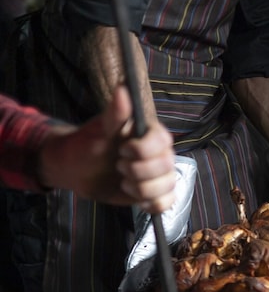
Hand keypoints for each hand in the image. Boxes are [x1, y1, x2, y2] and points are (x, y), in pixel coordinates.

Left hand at [38, 84, 175, 209]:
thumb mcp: (101, 130)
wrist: (79, 171)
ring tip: (123, 182)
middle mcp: (162, 154)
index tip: (122, 150)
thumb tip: (122, 88)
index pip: (162, 143)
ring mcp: (161, 175)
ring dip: (140, 189)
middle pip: (165, 167)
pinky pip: (167, 202)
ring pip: (167, 186)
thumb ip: (116, 113)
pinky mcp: (157, 193)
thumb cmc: (89, 145)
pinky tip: (135, 197)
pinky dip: (151, 203)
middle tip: (119, 166)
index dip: (142, 151)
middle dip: (137, 171)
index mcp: (152, 135)